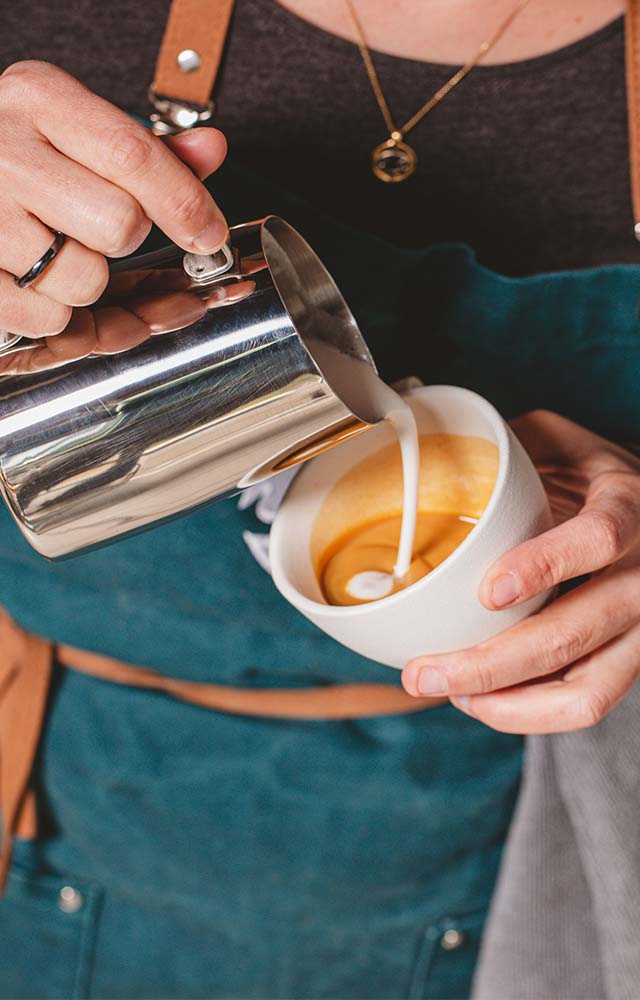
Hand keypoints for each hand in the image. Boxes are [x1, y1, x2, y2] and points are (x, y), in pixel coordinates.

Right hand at [0, 61, 227, 342]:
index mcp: (39, 100)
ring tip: (56, 249)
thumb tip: (211, 150)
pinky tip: (31, 277)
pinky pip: (48, 317)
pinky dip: (53, 311)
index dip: (184, 202)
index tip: (208, 232)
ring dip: (87, 280)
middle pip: (120, 225)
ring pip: (86, 280)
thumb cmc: (16, 151)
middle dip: (126, 239)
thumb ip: (147, 147)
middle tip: (97, 225)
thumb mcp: (74, 126)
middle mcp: (5, 153)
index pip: (133, 155)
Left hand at [402, 410, 639, 733]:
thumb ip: (511, 444)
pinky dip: (530, 714)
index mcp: (627, 508)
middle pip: (572, 635)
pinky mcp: (632, 662)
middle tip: (422, 673)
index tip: (488, 590)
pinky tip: (481, 701)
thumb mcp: (565, 441)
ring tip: (445, 694)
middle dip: (488, 664)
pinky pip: (586, 705)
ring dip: (506, 704)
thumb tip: (432, 454)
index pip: (598, 540)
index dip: (544, 566)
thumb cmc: (599, 479)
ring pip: (584, 692)